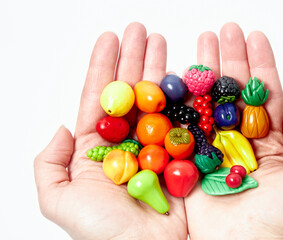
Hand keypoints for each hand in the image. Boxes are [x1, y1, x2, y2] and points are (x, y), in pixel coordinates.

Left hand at [34, 23, 186, 239]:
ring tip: (162, 43)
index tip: (110, 38)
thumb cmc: (105, 234)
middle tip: (140, 31)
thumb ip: (49, 165)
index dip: (104, 67)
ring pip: (158, 101)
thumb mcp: (59, 201)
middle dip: (134, 59)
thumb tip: (62, 128)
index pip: (100, 98)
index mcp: (100, 149)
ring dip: (160, 70)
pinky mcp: (184, 156)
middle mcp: (129, 144)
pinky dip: (185, 98)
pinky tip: (184, 75)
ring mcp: (158, 147)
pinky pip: (183, 121)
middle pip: (131, 93)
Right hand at [184, 23, 282, 239]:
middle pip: (234, 91)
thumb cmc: (275, 220)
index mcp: (267, 140)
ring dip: (205, 72)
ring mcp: (212, 144)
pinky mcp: (189, 155)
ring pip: (209, 101)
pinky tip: (180, 76)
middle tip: (224, 31)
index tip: (254, 37)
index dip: (260, 64)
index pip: (264, 93)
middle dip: (230, 58)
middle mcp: (239, 138)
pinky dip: (183, 100)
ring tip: (202, 44)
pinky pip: (186, 124)